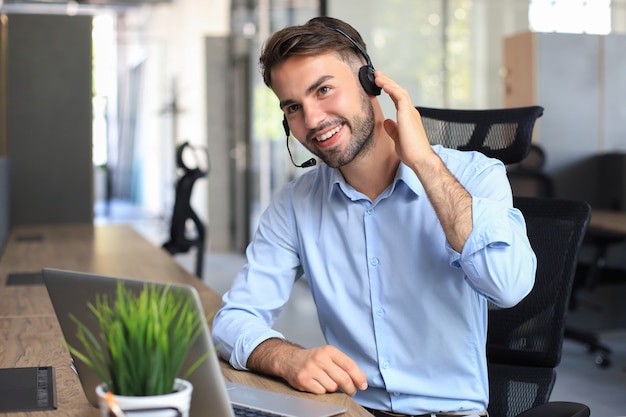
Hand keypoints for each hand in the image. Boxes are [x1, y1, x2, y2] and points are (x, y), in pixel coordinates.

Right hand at [247, 339, 367, 395]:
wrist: (289, 359)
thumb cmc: (312, 359)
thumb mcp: (328, 355)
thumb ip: (343, 364)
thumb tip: (361, 378)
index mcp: (329, 350)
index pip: (349, 365)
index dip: (359, 377)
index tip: (363, 385)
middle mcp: (320, 358)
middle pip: (343, 378)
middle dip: (350, 388)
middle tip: (351, 391)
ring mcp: (311, 369)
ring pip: (332, 387)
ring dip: (333, 388)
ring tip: (326, 382)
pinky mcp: (304, 379)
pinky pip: (321, 392)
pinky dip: (322, 391)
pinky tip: (317, 385)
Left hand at [374, 70, 435, 167]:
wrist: (420, 159)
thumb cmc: (411, 152)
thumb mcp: (397, 139)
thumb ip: (393, 129)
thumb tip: (387, 122)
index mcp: (408, 117)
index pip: (398, 99)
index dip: (390, 90)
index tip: (381, 84)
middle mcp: (411, 112)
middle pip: (399, 92)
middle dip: (388, 82)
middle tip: (377, 75)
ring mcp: (410, 112)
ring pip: (399, 91)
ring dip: (388, 82)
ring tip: (377, 76)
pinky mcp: (408, 114)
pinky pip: (400, 97)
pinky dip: (391, 89)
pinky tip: (383, 84)